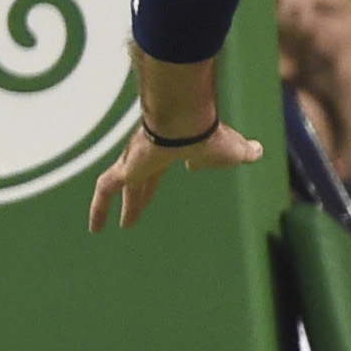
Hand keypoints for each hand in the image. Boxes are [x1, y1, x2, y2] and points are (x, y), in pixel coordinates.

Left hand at [87, 115, 263, 234]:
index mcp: (172, 149)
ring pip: (123, 186)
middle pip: (143, 179)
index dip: (172, 169)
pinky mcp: (126, 169)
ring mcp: (134, 160)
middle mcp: (149, 153)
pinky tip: (94, 229)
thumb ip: (243, 151)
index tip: (186, 169)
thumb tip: (257, 151)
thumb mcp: (232, 149)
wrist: (188, 122)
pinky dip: (98, 209)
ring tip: (122, 225)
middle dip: (139, 195)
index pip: (167, 161)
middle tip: (133, 211)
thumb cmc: (210, 135)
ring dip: (124, 205)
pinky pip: (104, 190)